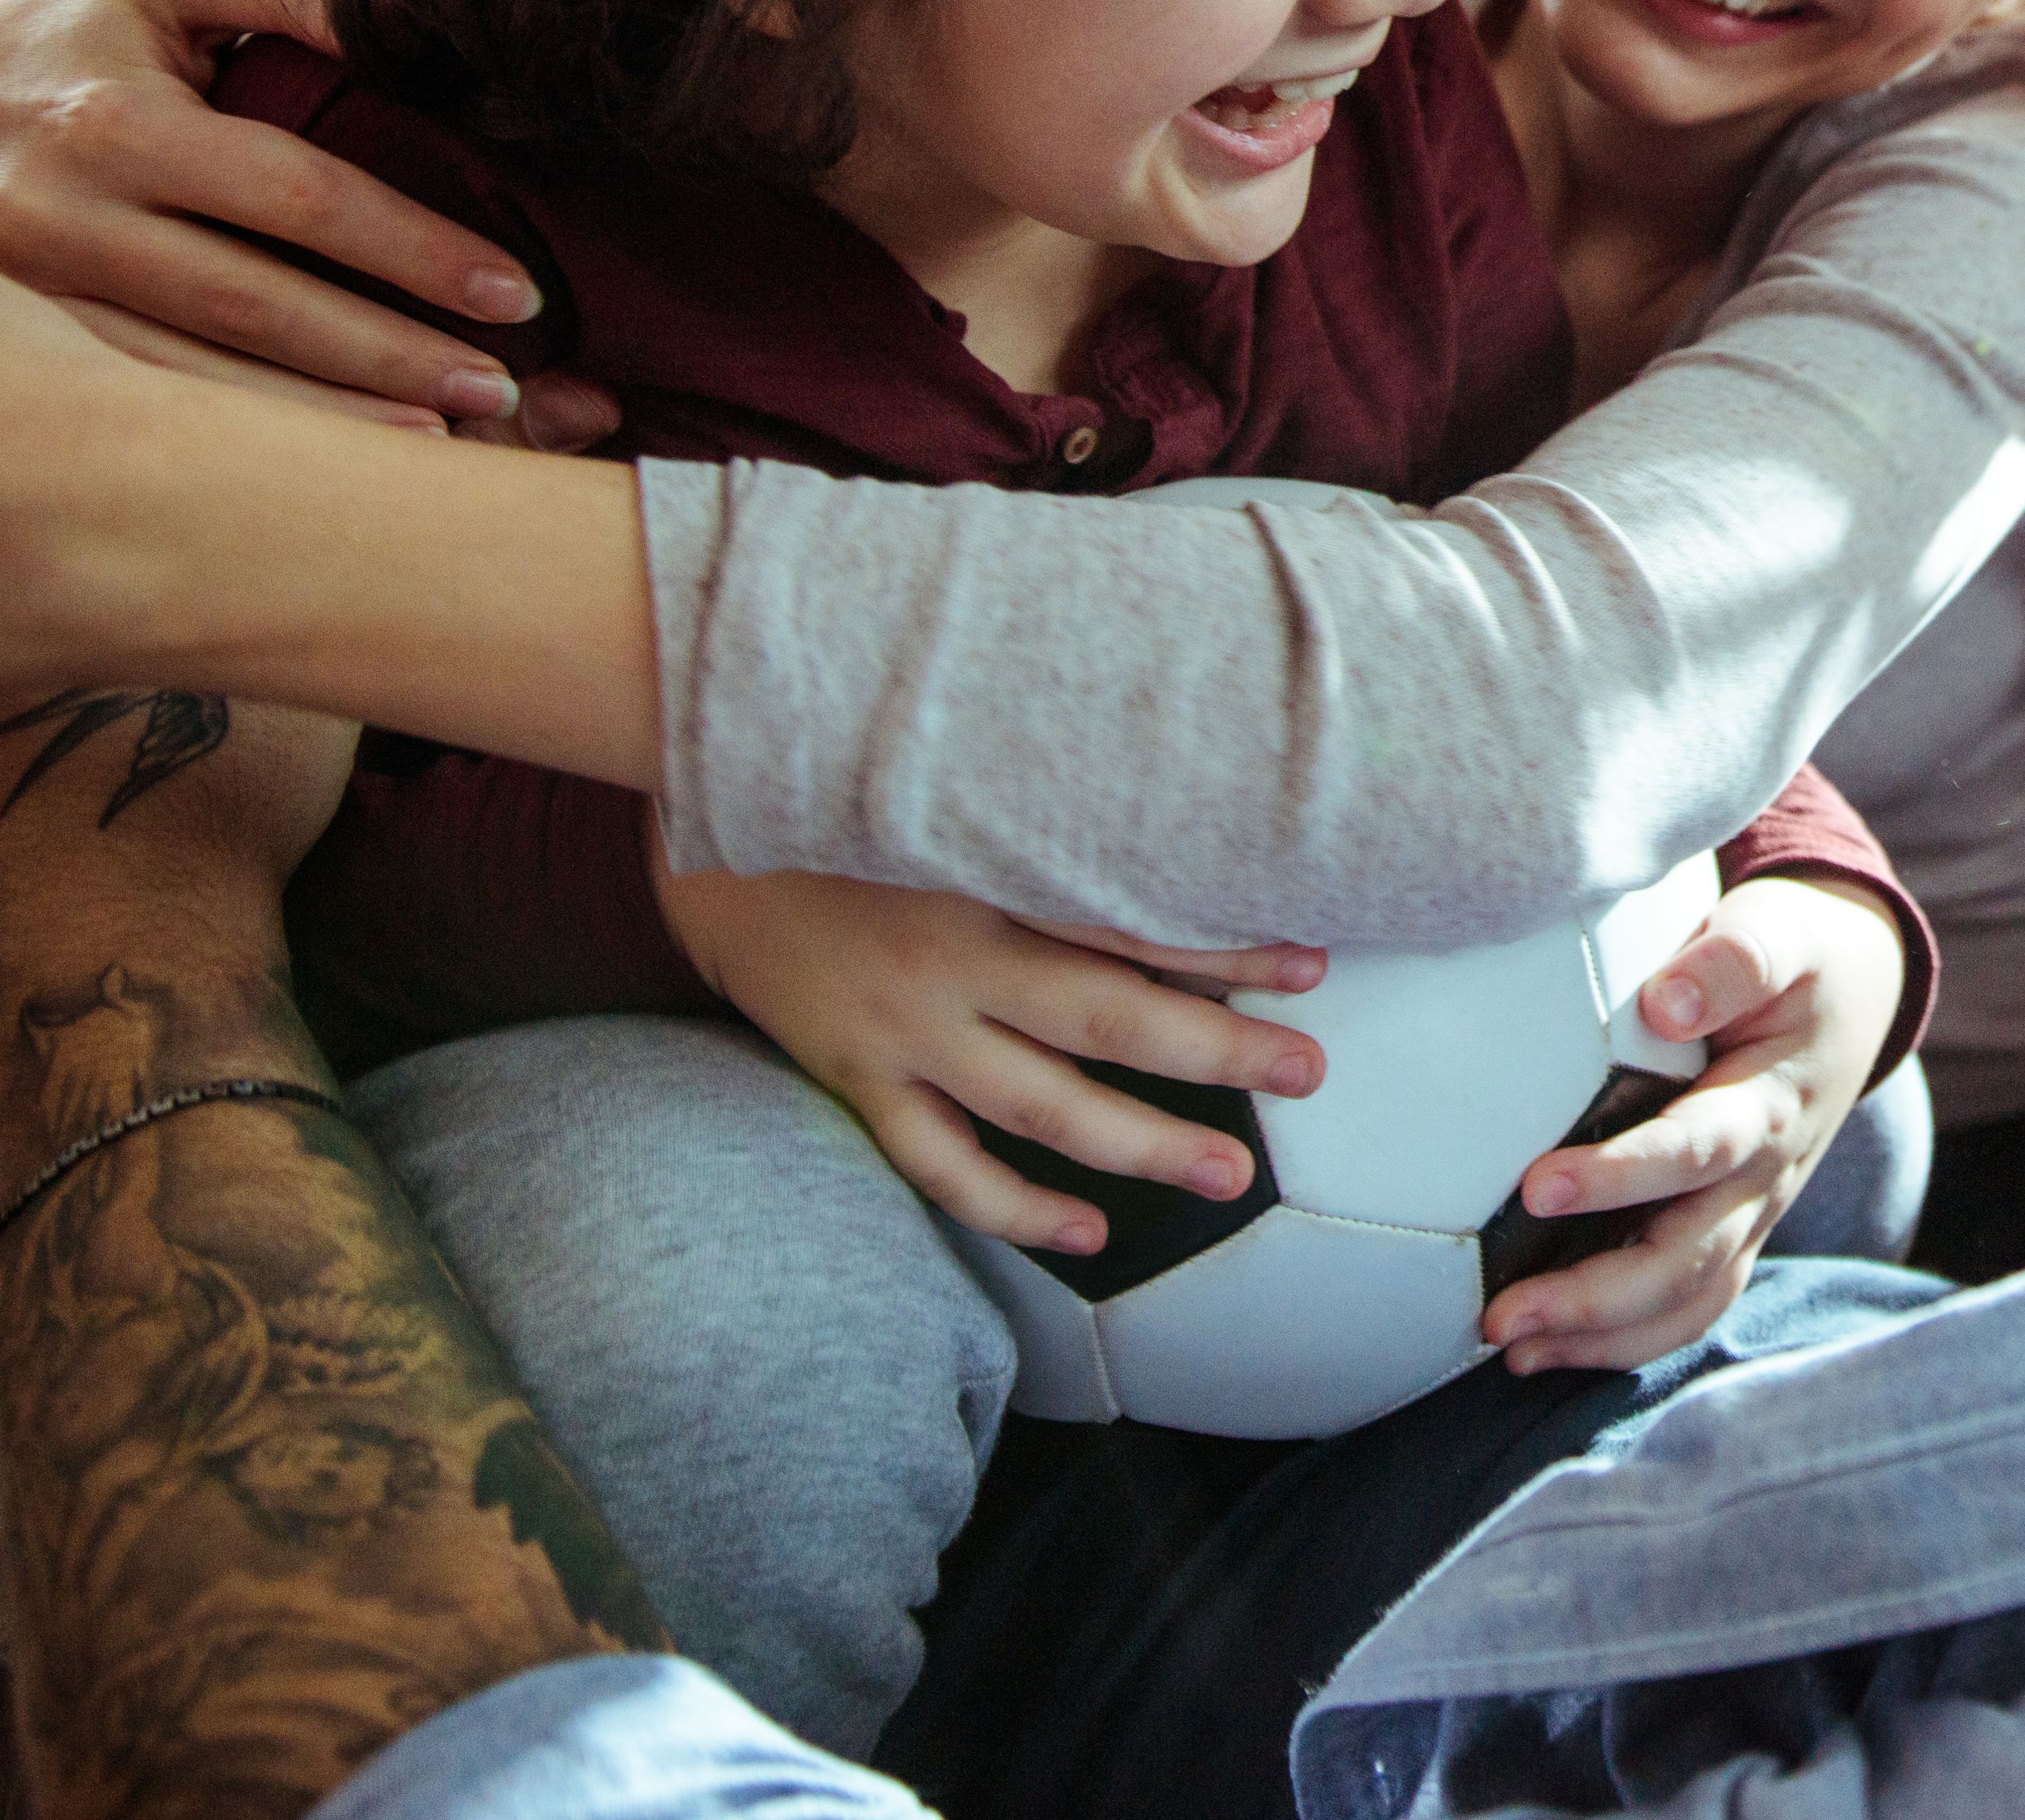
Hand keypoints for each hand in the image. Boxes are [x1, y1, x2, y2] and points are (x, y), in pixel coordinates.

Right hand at [0, 0, 547, 426]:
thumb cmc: (94, 30)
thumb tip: (413, 6)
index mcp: (114, 124)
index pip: (294, 196)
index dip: (409, 246)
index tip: (513, 289)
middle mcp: (62, 220)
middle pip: (254, 306)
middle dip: (389, 354)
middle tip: (503, 384)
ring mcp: (34, 301)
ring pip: (198, 379)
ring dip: (328, 419)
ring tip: (447, 438)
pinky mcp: (26, 352)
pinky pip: (151, 404)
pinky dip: (247, 437)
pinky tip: (330, 463)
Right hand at [655, 860, 1333, 1253]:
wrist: (711, 837)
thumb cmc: (861, 804)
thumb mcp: (960, 793)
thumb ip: (1055, 821)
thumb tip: (1185, 834)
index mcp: (989, 870)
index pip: (1131, 918)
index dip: (1226, 945)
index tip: (1313, 964)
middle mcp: (954, 956)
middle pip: (1108, 1016)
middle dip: (1217, 1050)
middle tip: (1307, 1071)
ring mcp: (903, 1028)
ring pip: (1040, 1106)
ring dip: (1141, 1142)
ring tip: (1231, 1173)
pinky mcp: (856, 1078)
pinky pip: (943, 1165)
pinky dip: (1016, 1206)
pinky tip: (1087, 1231)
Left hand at [1480, 872, 1906, 1374]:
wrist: (1857, 991)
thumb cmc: (1797, 954)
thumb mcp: (1780, 932)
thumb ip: (1733, 959)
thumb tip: (1664, 1003)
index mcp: (1770, 1101)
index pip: (1697, 1151)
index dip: (1622, 1176)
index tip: (1537, 1187)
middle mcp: (1765, 1176)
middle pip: (1689, 1259)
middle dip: (1596, 1297)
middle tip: (1503, 1316)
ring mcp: (1753, 1214)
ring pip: (1690, 1301)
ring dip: (1602, 1337)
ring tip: (1513, 1349)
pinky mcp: (1734, 1232)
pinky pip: (1689, 1306)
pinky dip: (1624, 1342)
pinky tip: (1550, 1350)